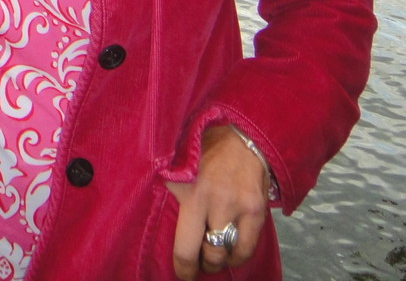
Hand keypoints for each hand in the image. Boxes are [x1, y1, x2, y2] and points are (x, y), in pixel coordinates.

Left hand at [165, 124, 269, 278]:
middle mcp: (211, 200)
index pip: (184, 246)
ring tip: (214, 257)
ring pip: (227, 254)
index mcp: (187, 191)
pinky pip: (247, 247)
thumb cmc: (203, 150)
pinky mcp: (256, 210)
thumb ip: (170, 191)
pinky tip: (232, 251)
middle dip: (201, 267)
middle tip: (197, 266)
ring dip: (219, 261)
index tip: (181, 273)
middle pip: (206, 254)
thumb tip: (149, 216)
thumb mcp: (178, 166)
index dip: (183, 268)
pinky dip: (238, 255)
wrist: (242, 137)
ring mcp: (236, 206)